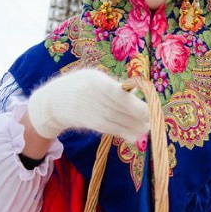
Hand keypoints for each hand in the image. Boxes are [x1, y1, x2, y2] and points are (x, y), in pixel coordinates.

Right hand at [27, 68, 149, 141]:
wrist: (56, 102)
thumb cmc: (82, 85)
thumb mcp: (95, 77)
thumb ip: (115, 85)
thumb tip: (136, 93)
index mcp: (99, 83)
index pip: (120, 95)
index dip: (137, 104)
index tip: (149, 107)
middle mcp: (98, 101)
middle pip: (125, 111)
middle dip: (143, 117)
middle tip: (154, 117)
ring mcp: (97, 115)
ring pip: (123, 123)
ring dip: (139, 127)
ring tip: (148, 126)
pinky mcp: (97, 126)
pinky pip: (116, 130)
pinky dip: (128, 133)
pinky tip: (138, 135)